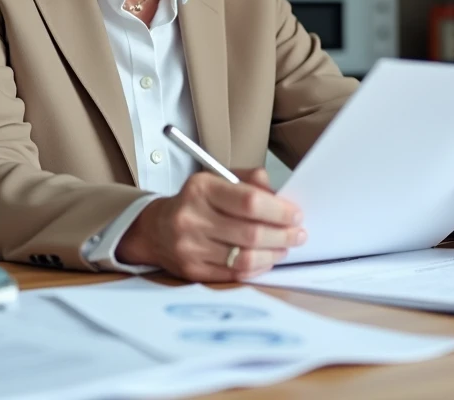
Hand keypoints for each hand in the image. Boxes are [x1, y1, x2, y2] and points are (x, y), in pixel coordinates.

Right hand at [116, 168, 306, 281]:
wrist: (155, 228)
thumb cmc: (195, 202)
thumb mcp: (217, 179)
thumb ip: (250, 182)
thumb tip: (281, 197)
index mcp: (201, 189)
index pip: (250, 202)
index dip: (279, 211)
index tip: (296, 215)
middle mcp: (192, 218)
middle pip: (251, 233)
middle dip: (283, 235)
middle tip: (298, 234)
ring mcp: (190, 248)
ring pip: (245, 258)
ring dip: (273, 254)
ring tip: (284, 247)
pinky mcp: (192, 271)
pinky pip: (234, 274)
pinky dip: (257, 268)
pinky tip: (266, 260)